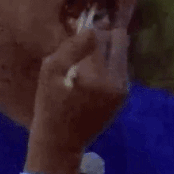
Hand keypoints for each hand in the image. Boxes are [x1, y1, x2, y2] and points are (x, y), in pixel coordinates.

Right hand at [28, 21, 129, 157]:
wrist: (61, 144)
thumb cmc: (50, 107)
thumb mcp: (50, 74)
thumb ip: (71, 48)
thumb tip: (91, 29)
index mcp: (99, 76)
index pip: (102, 36)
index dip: (89, 29)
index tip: (76, 29)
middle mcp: (118, 81)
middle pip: (118, 41)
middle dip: (103, 36)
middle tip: (83, 40)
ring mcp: (123, 90)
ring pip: (121, 53)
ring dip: (107, 49)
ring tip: (85, 56)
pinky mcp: (123, 96)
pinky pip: (120, 67)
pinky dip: (108, 63)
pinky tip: (90, 70)